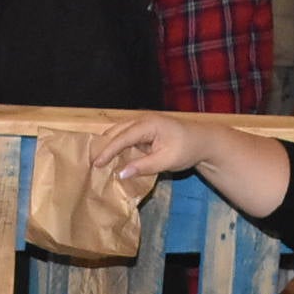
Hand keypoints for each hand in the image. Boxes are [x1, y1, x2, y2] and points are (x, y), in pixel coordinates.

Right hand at [92, 111, 212, 180]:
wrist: (203, 141)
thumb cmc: (187, 149)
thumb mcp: (166, 161)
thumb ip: (144, 167)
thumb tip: (121, 173)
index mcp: (148, 124)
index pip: (122, 137)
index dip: (108, 151)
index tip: (96, 163)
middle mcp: (143, 120)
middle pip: (117, 130)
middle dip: (103, 145)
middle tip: (90, 161)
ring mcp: (144, 123)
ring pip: (120, 132)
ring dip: (110, 144)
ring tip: (97, 159)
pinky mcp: (145, 130)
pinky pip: (127, 136)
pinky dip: (118, 145)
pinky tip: (112, 157)